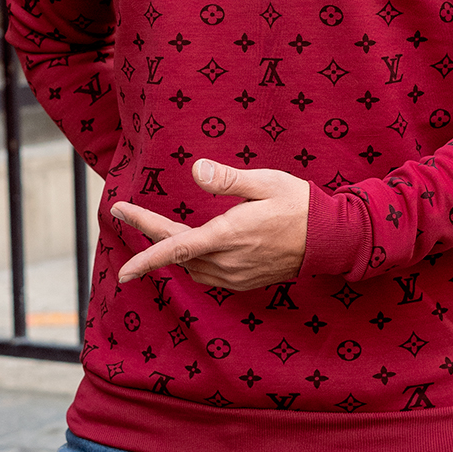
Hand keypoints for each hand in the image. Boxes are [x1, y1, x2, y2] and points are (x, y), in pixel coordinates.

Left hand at [112, 158, 309, 291]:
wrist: (330, 239)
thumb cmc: (299, 204)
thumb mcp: (267, 182)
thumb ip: (229, 179)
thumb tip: (196, 170)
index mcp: (230, 235)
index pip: (177, 248)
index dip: (145, 257)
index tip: (122, 268)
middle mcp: (229, 261)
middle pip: (176, 253)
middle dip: (148, 235)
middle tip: (123, 212)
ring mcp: (236, 275)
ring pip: (189, 266)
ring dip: (171, 248)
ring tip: (155, 225)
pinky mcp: (242, 282)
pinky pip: (206, 274)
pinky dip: (191, 260)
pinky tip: (189, 245)